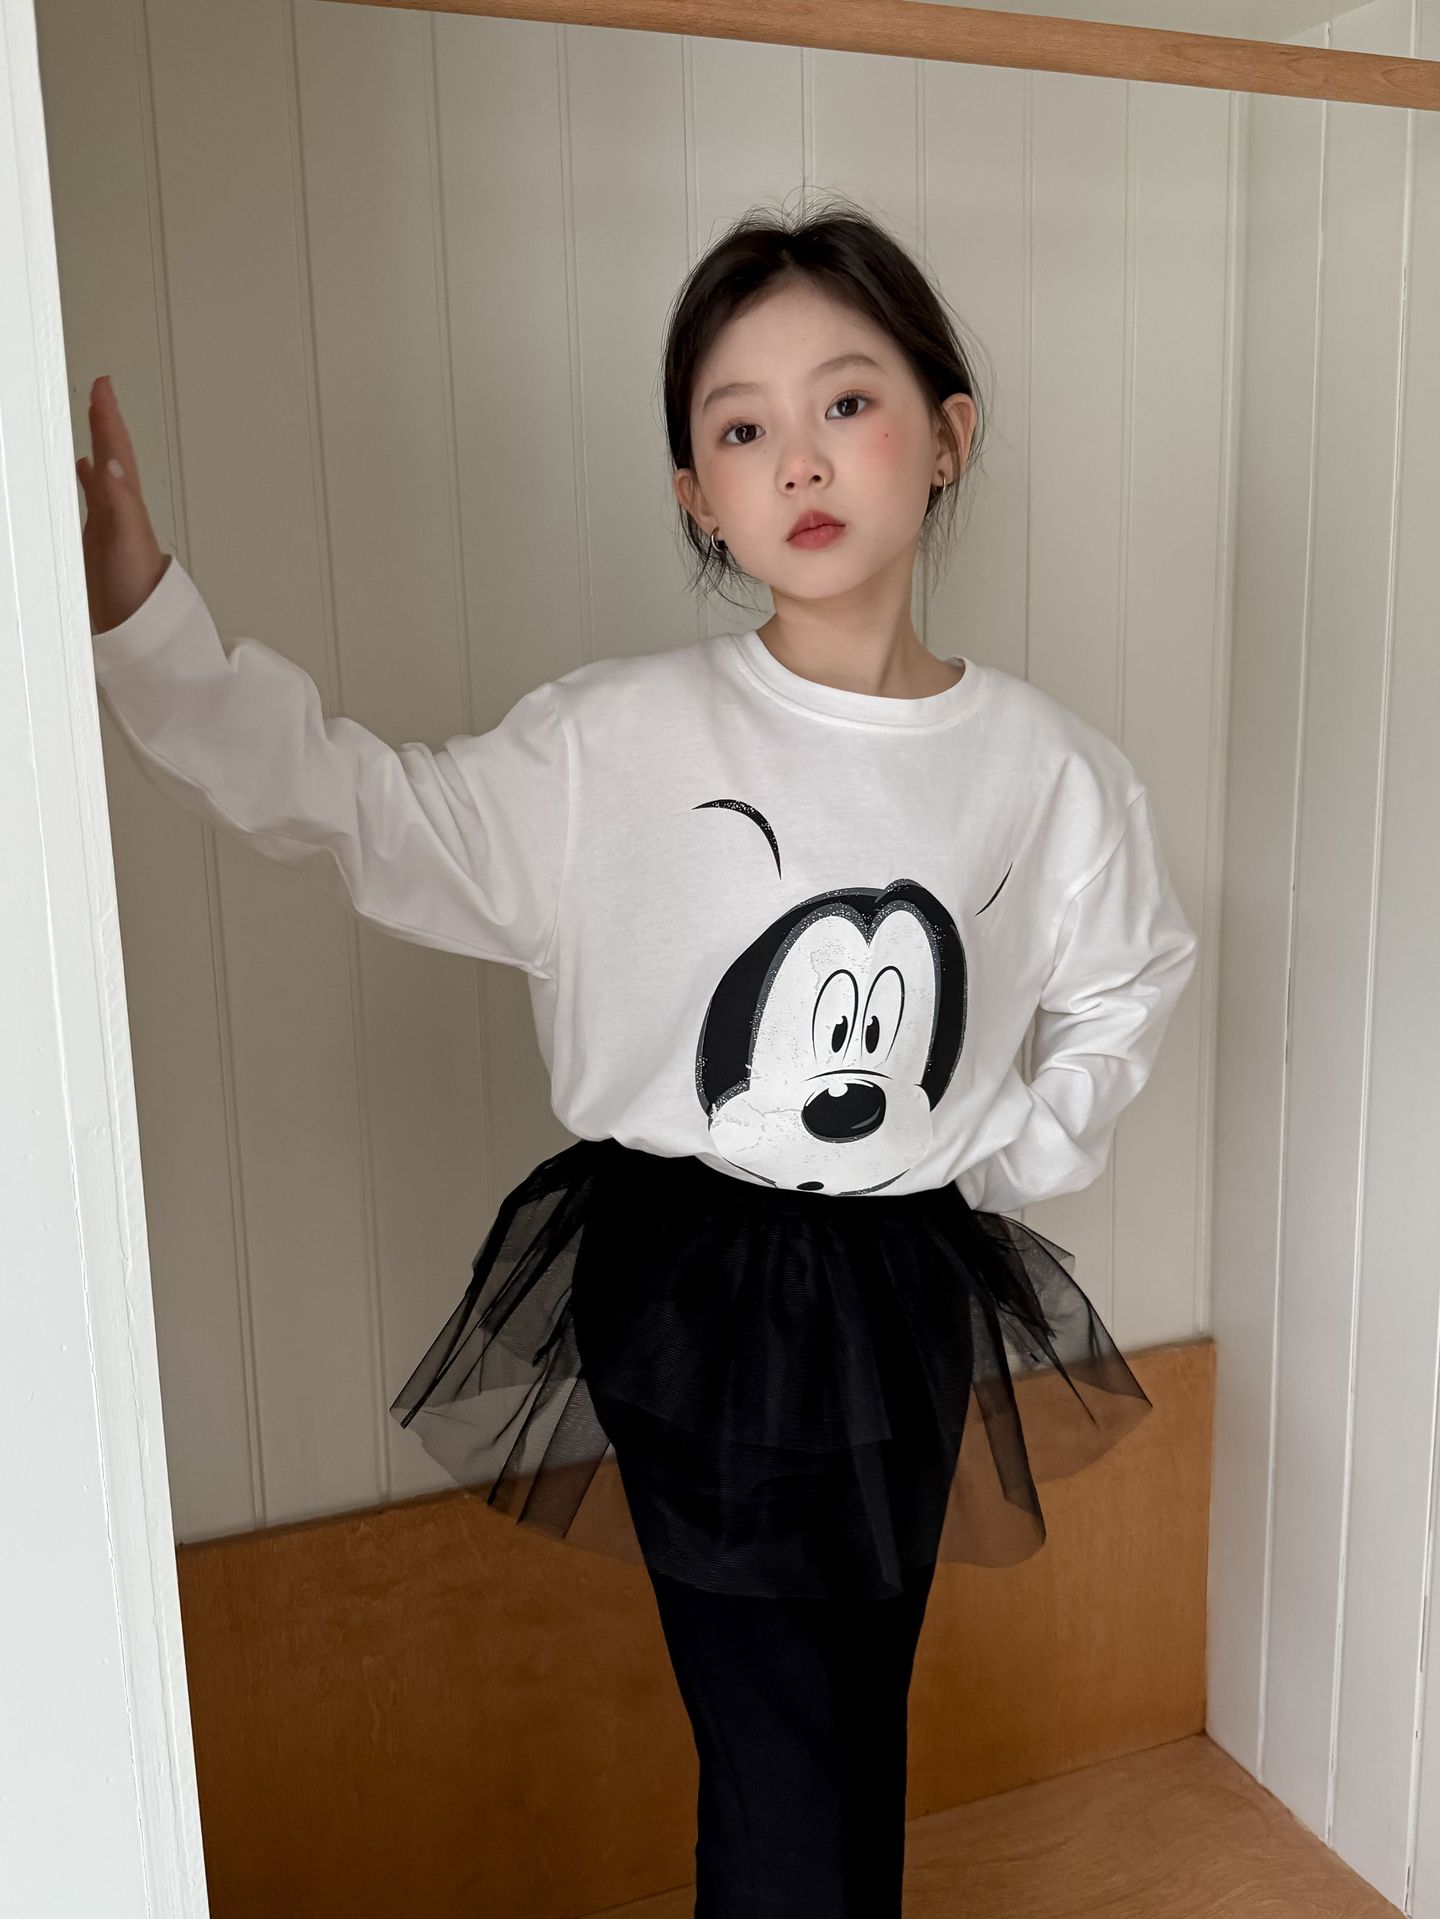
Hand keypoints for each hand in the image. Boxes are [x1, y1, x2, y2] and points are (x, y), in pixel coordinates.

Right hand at [75, 374, 169, 634]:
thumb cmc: (138, 589)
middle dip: (103, 424)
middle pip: (111, 456)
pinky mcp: (98, 543)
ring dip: (96, 448)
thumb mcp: (126, 539)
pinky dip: (85, 483)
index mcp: (126, 504)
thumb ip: (119, 500)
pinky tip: (81, 477)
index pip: (115, 451)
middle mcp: (120, 510)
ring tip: (89, 425)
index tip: (104, 386)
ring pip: (101, 476)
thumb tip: (108, 461)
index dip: (108, 419)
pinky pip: (91, 501)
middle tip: (98, 396)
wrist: (142, 629)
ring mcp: (109, 525)